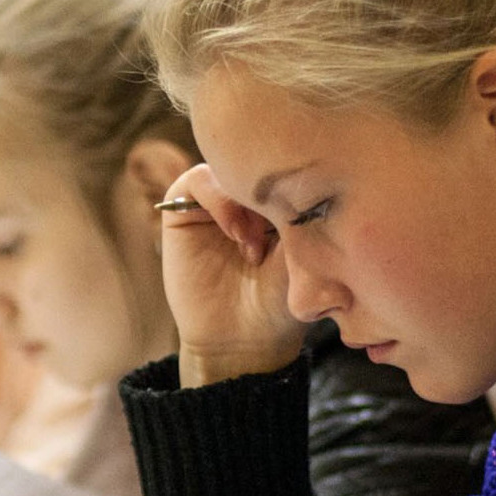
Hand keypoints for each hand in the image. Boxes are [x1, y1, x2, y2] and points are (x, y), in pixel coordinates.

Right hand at [158, 165, 307, 385]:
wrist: (242, 339)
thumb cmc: (281, 301)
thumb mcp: (304, 251)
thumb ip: (302, 209)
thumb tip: (311, 166)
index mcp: (278, 195)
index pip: (286, 158)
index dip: (298, 173)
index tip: (313, 208)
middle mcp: (244, 192)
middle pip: (257, 155)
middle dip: (271, 185)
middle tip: (284, 224)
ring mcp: (214, 199)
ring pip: (227, 165)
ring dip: (244, 198)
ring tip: (256, 242)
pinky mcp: (183, 209)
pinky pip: (198, 180)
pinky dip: (219, 201)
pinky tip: (237, 235)